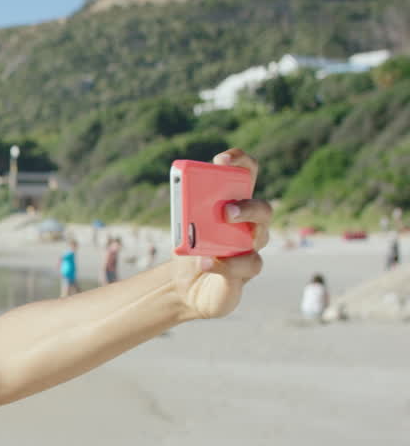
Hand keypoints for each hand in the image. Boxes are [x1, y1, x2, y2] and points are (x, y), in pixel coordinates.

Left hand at [169, 149, 271, 319]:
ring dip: (242, 230)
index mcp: (235, 206)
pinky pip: (246, 266)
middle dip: (247, 205)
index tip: (222, 159)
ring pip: (261, 237)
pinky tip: (205, 263)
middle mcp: (250, 226)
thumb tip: (191, 207)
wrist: (183, 287)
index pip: (247, 175)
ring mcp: (250, 250)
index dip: (240, 162)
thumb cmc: (189, 250)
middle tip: (227, 210)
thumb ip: (190, 215)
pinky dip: (224, 264)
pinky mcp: (244, 274)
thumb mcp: (185, 229)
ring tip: (222, 228)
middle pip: (262, 208)